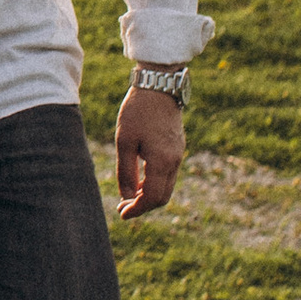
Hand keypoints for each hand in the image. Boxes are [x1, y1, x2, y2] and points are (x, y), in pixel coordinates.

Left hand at [114, 85, 185, 220]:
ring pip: (166, 186)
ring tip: (128, 195)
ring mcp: (178, 154)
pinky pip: (168, 174)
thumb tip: (127, 197)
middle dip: (143, 206)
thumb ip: (126, 171)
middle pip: (163, 197)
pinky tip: (139, 179)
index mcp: (163, 161)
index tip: (122, 214)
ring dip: (149, 195)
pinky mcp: (177, 147)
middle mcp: (175, 161)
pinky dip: (154, 182)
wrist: (158, 85)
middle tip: (123, 207)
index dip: (137, 210)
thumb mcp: (125, 141)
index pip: (153, 198)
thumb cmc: (137, 111)